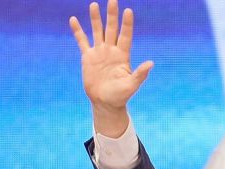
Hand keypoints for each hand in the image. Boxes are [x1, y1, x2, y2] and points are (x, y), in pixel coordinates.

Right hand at [70, 0, 152, 135]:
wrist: (105, 102)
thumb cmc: (120, 95)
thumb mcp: (132, 85)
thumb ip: (140, 74)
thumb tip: (151, 63)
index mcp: (123, 55)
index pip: (125, 35)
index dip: (127, 24)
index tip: (128, 11)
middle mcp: (111, 51)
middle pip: (111, 29)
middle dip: (112, 15)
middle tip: (113, 0)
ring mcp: (99, 52)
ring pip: (97, 31)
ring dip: (96, 19)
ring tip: (94, 5)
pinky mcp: (88, 57)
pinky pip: (82, 41)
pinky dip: (78, 31)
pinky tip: (74, 20)